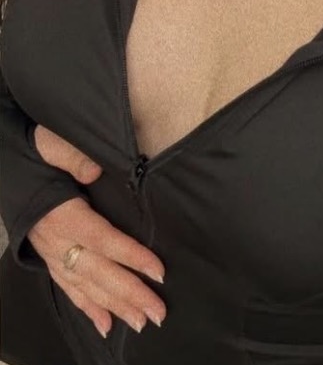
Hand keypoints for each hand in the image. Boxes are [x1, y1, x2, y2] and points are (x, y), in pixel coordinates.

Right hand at [28, 124, 166, 338]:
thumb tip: (94, 170)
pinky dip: (88, 309)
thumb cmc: (37, 156)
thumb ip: (74, 157)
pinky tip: (106, 325)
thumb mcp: (53, 146)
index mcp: (65, 216)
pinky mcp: (51, 259)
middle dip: (130, 294)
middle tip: (158, 312)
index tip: (157, 271)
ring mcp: (54, 254)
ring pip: (87, 286)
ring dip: (115, 306)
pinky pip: (70, 289)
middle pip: (99, 272)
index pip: (103, 240)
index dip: (131, 256)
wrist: (9, 169)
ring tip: (141, 323)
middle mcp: (59, 242)